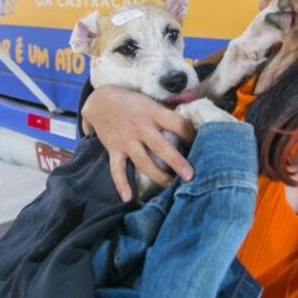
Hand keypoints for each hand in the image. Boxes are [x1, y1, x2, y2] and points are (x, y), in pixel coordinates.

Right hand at [81, 85, 195, 200]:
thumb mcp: (150, 101)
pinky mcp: (113, 149)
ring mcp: (125, 140)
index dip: (189, 134)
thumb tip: (188, 126)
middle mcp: (139, 126)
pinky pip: (116, 169)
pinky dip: (121, 184)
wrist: (100, 100)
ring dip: (157, 175)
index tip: (198, 143)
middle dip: (176, 161)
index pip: (176, 123)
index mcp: (152, 111)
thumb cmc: (131, 101)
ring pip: (142, 161)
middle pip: (160, 146)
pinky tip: (128, 198)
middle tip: (190, 175)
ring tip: (170, 186)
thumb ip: (165, 114)